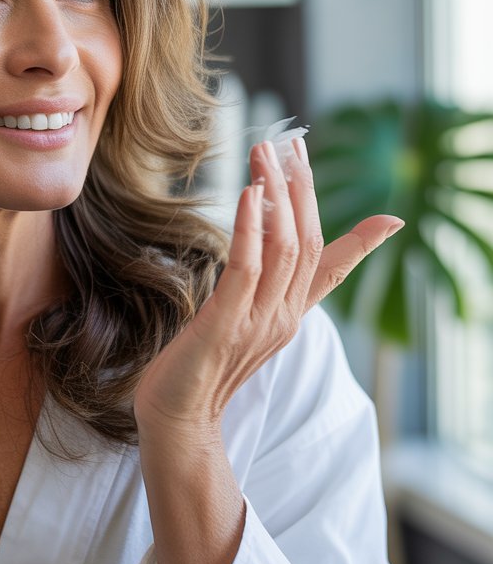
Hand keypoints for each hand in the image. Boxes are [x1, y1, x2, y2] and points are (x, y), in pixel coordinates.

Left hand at [133, 137, 402, 440]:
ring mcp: (259, 322)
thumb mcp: (236, 321)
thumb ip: (256, 287)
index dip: (359, 237)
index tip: (387, 213)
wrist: (176, 419)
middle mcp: (283, 317)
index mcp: (289, 315)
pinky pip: (247, 268)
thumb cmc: (198, 365)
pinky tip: (248, 194)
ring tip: (266, 153)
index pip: (330, 265)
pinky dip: (250, 227)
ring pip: (285, 247)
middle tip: (290, 143)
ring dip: (276, 194)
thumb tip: (261, 251)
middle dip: (301, 189)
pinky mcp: (226, 324)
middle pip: (308, 241)